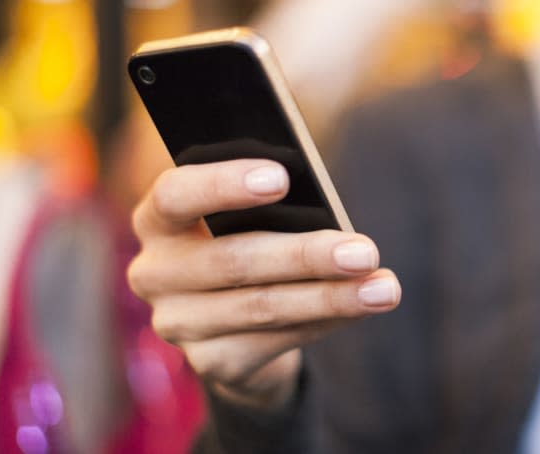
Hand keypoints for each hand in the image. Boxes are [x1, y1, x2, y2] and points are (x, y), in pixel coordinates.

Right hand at [128, 159, 400, 408]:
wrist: (239, 321)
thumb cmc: (252, 238)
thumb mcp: (254, 215)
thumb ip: (273, 205)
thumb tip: (328, 212)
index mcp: (158, 219)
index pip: (175, 195)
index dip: (224, 185)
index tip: (282, 177)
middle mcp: (155, 272)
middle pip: (233, 259)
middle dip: (306, 255)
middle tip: (365, 252)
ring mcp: (178, 322)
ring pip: (262, 306)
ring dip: (332, 297)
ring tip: (384, 288)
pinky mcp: (210, 361)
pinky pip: (277, 340)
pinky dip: (326, 320)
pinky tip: (362, 306)